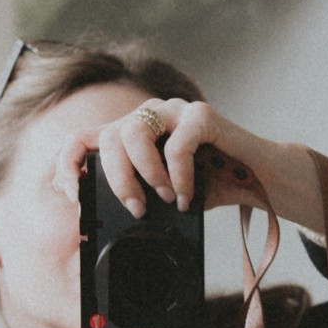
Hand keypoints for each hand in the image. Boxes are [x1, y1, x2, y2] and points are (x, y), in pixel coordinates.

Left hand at [51, 99, 272, 219]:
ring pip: (135, 134)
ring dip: (146, 174)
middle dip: (117, 181)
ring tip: (166, 197)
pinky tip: (188, 195)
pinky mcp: (201, 115)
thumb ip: (138, 195)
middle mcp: (148, 116)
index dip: (68, 164)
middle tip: (136, 208)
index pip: (84, 139)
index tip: (72, 194)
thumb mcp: (164, 196)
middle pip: (109, 138)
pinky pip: (177, 144)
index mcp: (132, 135)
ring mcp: (173, 111)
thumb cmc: (211, 186)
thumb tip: (106, 216)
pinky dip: (179, 175)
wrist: (258, 180)